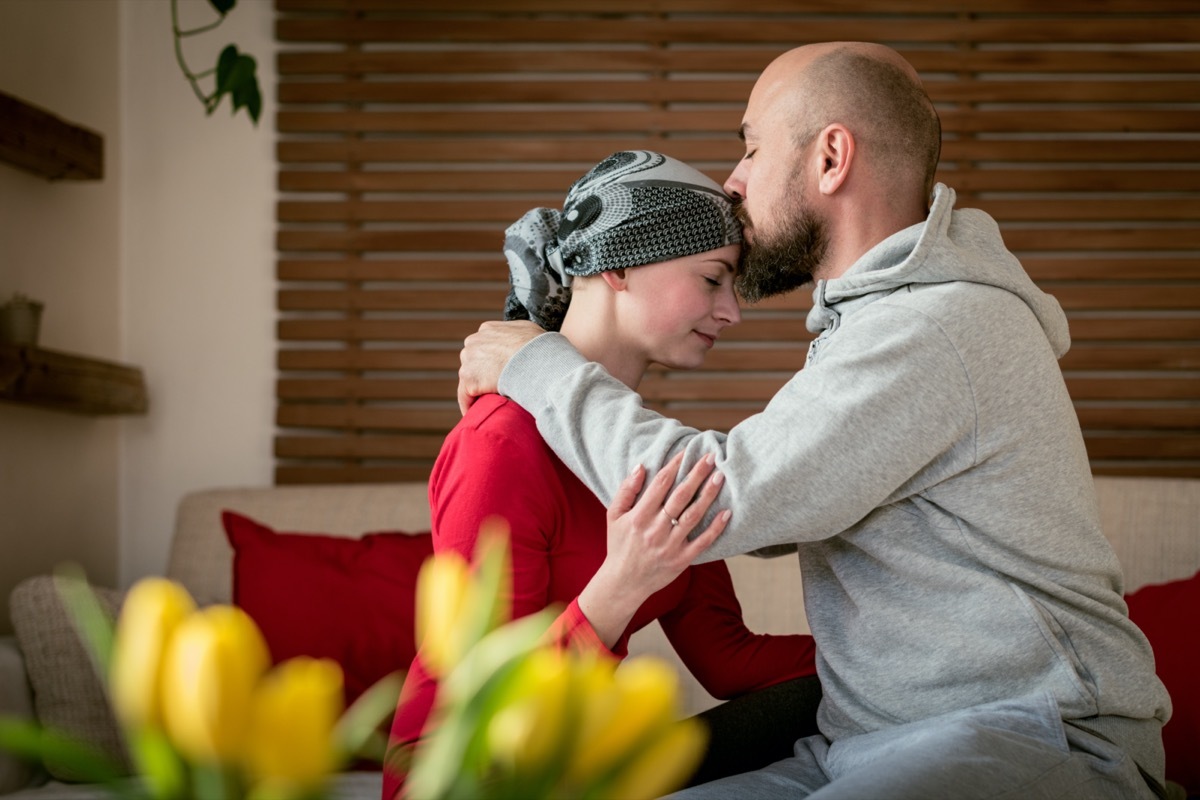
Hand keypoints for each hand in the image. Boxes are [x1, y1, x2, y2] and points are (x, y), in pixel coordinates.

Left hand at [457, 320, 544, 413]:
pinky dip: (470, 406)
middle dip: (482, 375)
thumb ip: (518, 334)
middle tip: (494, 390)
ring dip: (477, 391)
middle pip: (473, 362)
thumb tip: (523, 344)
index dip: (490, 362)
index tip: (497, 374)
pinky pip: (466, 397)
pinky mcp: (469, 379)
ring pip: (468, 380)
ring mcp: (469, 360)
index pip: (483, 348)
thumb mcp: (529, 330)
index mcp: (487, 329)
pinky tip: (477, 415)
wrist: (537, 359)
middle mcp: (474, 341)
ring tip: (488, 404)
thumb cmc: (540, 347)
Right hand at [577, 452, 731, 647]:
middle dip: (697, 474)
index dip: (675, 465)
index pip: (661, 484)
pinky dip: (716, 528)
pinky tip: (727, 512)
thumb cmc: (619, 545)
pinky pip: (703, 542)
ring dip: (708, 495)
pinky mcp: (682, 559)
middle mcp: (655, 529)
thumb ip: (626, 491)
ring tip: (720, 477)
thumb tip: (641, 466)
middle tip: (711, 457)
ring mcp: (670, 545)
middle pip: (681, 496)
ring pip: (693, 515)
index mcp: (639, 516)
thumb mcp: (613, 516)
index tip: (687, 452)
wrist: (623, 583)